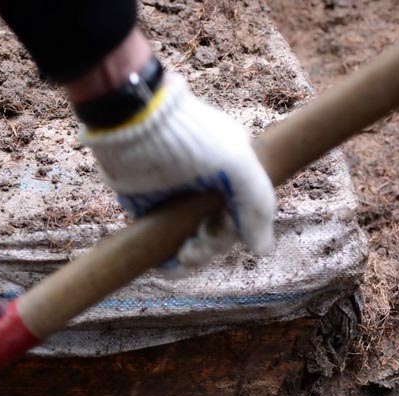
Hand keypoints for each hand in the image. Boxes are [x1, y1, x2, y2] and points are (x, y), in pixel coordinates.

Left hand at [80, 74, 275, 274]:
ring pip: (191, 241)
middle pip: (217, 232)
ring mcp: (176, 200)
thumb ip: (258, 204)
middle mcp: (204, 188)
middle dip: (211, 245)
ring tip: (185, 256)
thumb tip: (263, 249)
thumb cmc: (190, 139)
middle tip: (199, 243)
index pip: (242, 214)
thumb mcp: (237, 165)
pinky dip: (168, 259)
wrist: (135, 126)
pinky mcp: (148, 210)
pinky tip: (170, 267)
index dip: (236, 230)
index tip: (225, 229)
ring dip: (193, 256)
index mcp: (230, 172)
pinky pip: (163, 242)